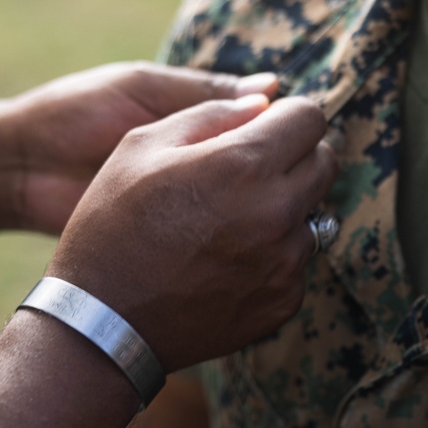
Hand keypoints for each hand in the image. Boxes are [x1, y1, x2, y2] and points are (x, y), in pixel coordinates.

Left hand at [0, 61, 278, 233]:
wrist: (17, 167)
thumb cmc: (74, 114)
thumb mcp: (141, 90)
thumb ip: (203, 93)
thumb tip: (275, 88)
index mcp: (197, 119)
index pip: (263, 123)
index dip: (286, 129)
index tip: (308, 138)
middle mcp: (202, 161)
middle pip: (266, 170)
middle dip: (286, 174)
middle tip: (304, 182)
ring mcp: (191, 199)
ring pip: (250, 207)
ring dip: (269, 210)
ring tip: (291, 213)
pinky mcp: (176, 232)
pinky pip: (220, 236)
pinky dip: (242, 240)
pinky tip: (258, 241)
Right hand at [44, 94, 337, 370]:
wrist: (101, 325)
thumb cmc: (114, 226)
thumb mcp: (142, 147)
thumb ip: (212, 114)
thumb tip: (263, 102)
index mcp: (244, 164)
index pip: (311, 117)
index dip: (289, 116)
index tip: (268, 127)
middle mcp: (277, 211)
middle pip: (326, 162)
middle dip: (297, 156)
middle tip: (253, 171)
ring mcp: (285, 261)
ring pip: (313, 214)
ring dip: (285, 209)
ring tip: (231, 223)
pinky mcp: (285, 299)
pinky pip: (297, 261)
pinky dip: (274, 255)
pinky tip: (228, 262)